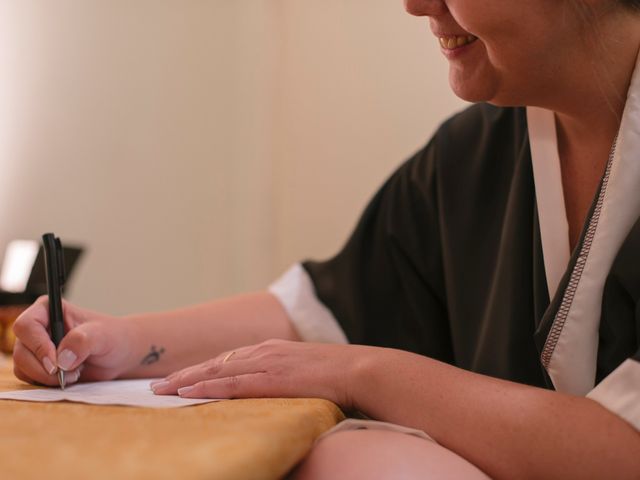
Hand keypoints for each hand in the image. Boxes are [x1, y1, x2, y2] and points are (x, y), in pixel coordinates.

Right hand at [12, 296, 133, 386]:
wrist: (120, 353)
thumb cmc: (114, 337)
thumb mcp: (104, 335)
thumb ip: (83, 341)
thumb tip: (61, 359)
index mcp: (49, 309)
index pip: (26, 326)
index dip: (38, 346)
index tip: (56, 363)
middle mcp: (39, 327)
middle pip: (21, 351)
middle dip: (44, 368)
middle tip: (70, 373)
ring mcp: (37, 347)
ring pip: (22, 367)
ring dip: (47, 377)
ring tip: (75, 372)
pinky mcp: (39, 364)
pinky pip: (30, 378)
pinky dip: (47, 383)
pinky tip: (69, 377)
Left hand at [151, 339, 376, 408]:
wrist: (358, 369)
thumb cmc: (337, 374)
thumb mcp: (306, 371)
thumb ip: (286, 376)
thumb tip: (276, 390)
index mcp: (272, 350)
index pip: (228, 359)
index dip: (202, 369)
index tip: (182, 378)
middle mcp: (263, 352)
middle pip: (215, 362)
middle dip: (185, 373)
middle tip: (158, 385)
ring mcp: (266, 363)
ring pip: (216, 371)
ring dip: (186, 380)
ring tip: (161, 390)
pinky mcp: (271, 378)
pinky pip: (232, 384)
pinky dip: (207, 387)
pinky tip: (188, 393)